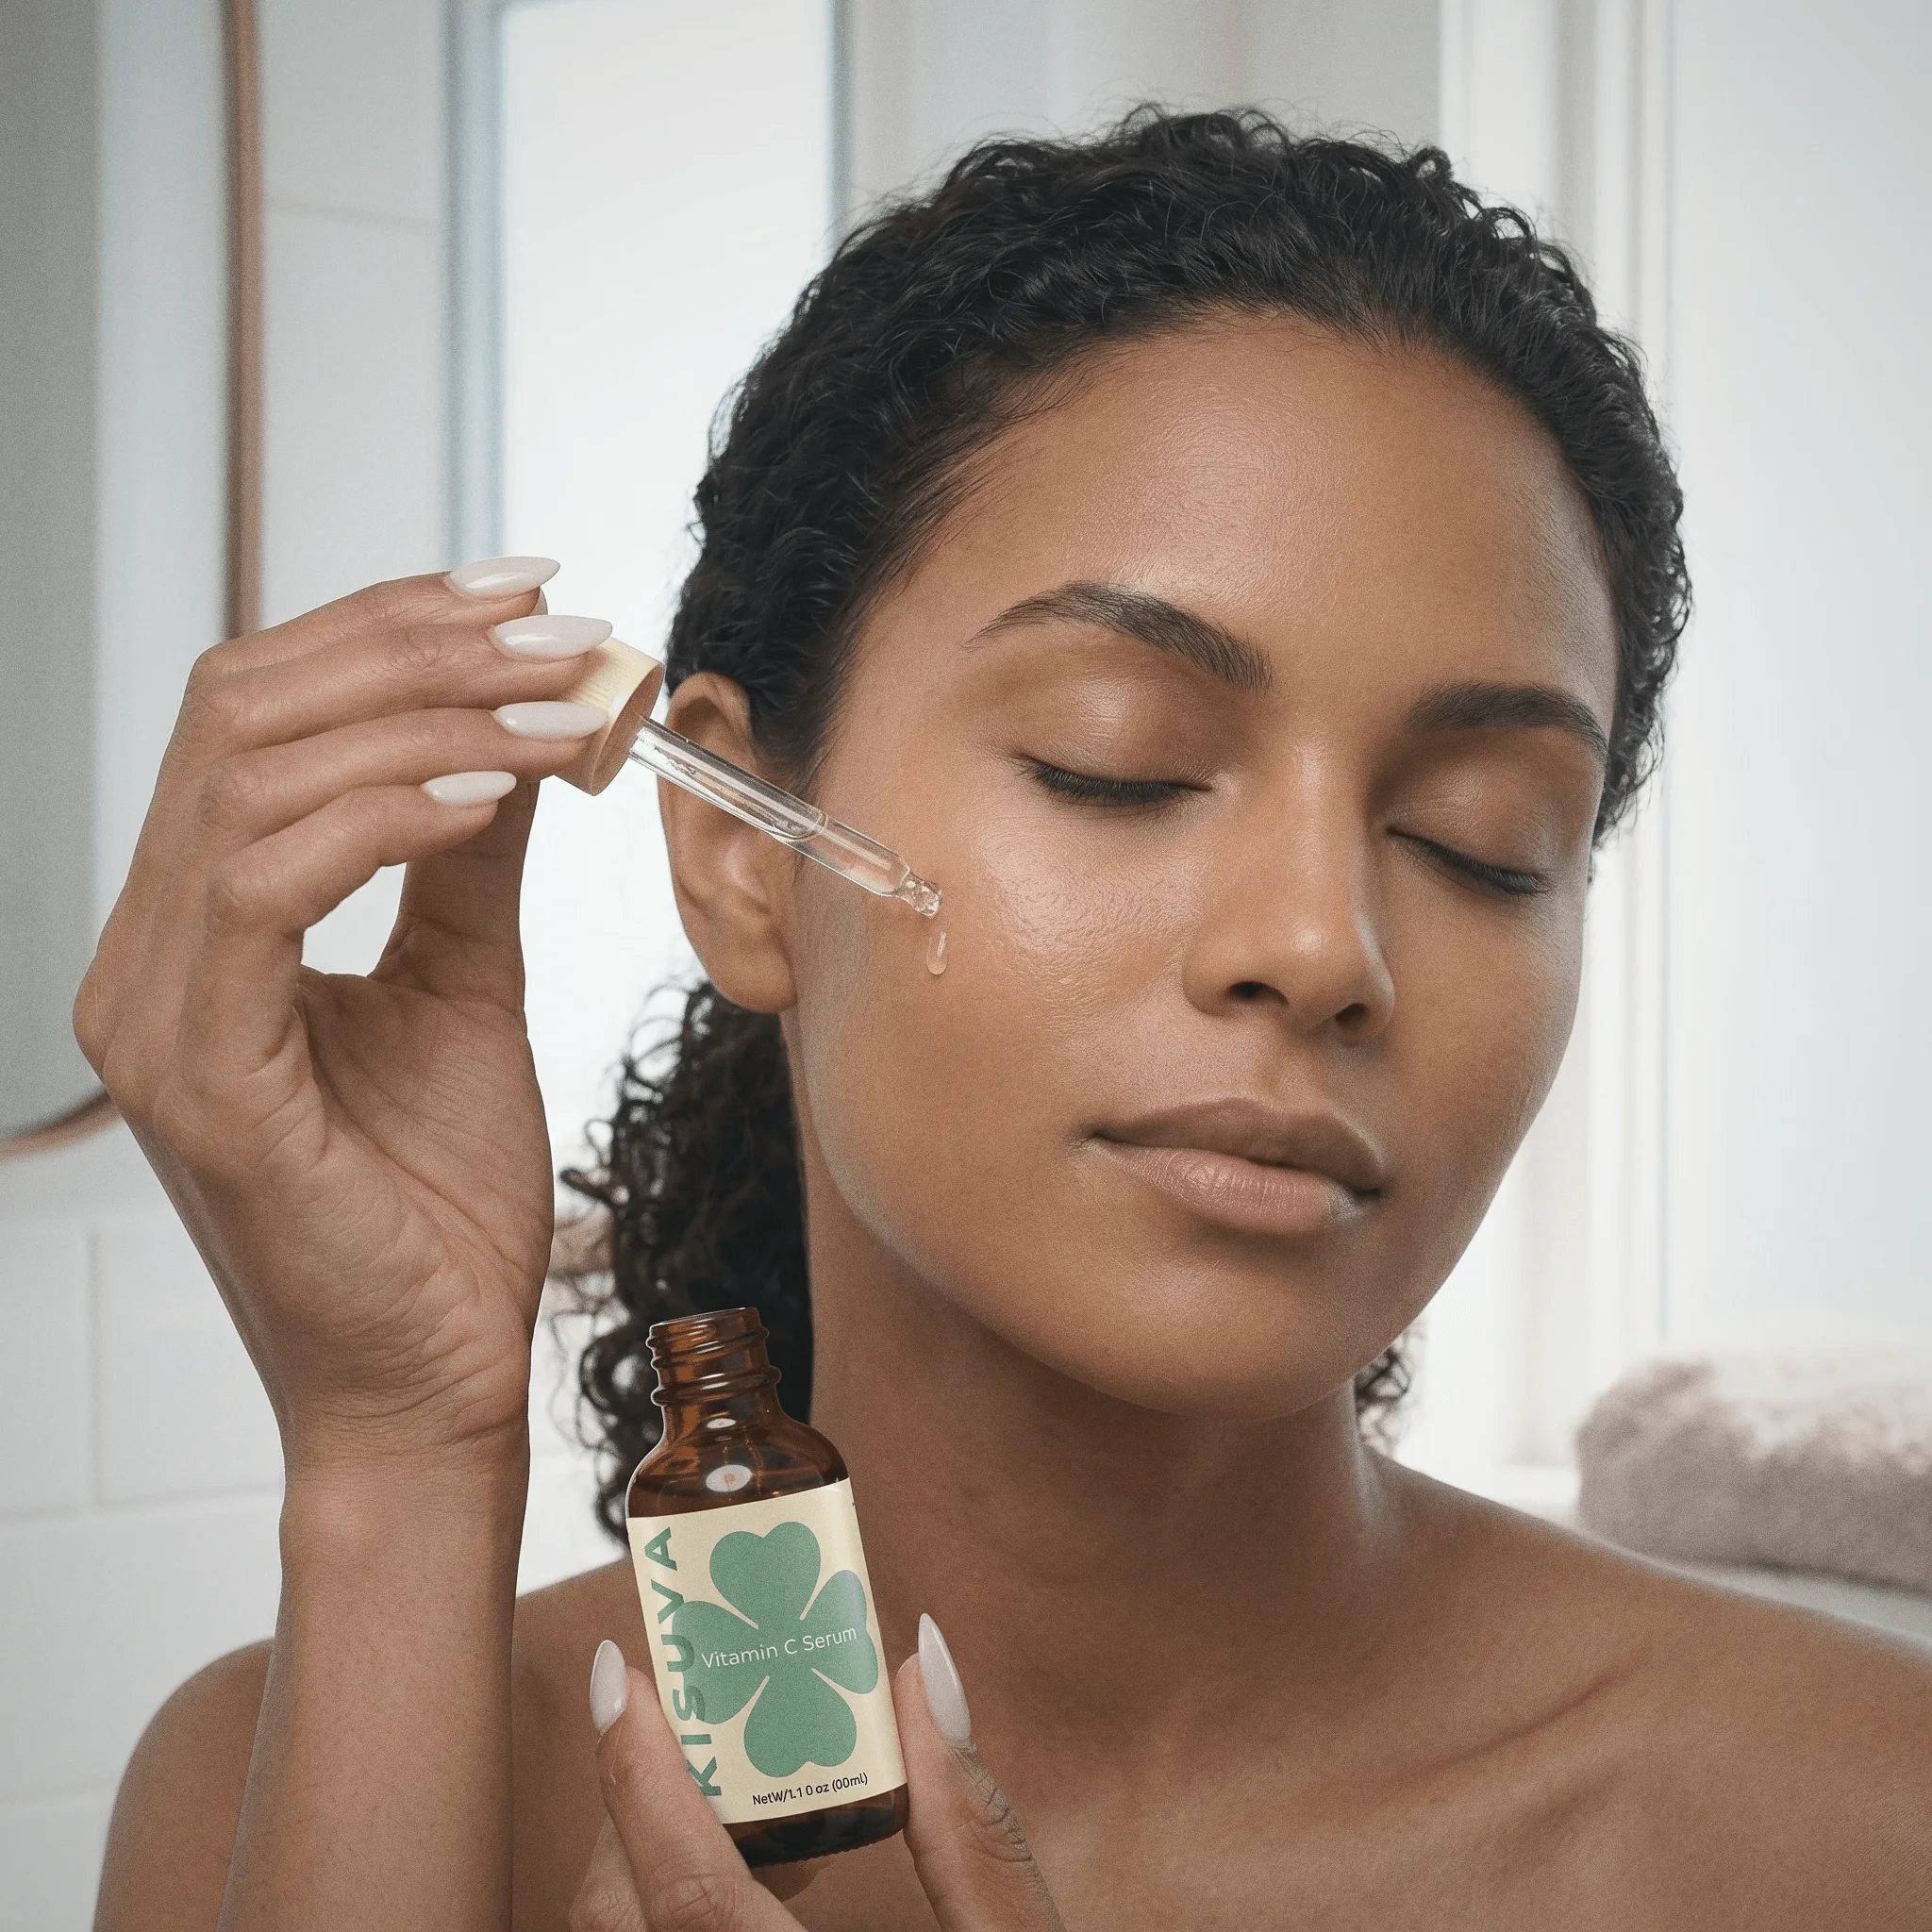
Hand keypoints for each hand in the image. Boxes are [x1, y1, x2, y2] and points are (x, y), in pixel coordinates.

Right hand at [76, 562, 614, 1477]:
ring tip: (560, 707)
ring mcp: (155, 1017)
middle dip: (414, 647)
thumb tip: (508, 728)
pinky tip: (492, 794)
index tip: (524, 591)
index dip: (385, 627)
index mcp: (198, 927)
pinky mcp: (202, 1080)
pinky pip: (264, 889)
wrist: (433, 1380)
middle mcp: (146, 955)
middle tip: (559, 629)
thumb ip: (465, 860)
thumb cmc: (438, 1203)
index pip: (255, 714)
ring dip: (425, 717)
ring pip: (250, 780)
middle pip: (240, 713)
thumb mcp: (466, 990)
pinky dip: (384, 818)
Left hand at [572, 1621, 1066, 1930]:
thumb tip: (919, 1663)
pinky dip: (673, 1906)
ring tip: (740, 1783)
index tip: (622, 1666)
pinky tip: (758, 1876)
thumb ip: (975, 1830)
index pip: (686, 1890)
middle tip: (689, 1707)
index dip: (638, 1771)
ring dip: (653, 1856)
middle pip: (621, 1915)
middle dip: (637, 1799)